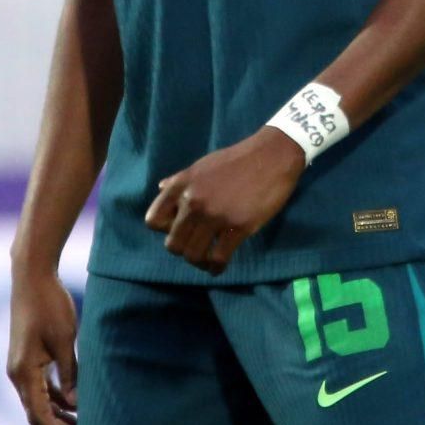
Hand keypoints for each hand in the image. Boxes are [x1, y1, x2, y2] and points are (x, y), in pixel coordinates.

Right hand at [6, 260, 80, 424]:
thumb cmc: (50, 305)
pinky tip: (73, 406)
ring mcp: (20, 367)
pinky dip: (55, 400)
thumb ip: (69, 374)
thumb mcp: (64, 341)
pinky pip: (40, 387)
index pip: (40, 415)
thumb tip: (74, 404)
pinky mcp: (27, 359)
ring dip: (57, 417)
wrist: (32, 277)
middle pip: (37, 414)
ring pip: (38, 402)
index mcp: (24, 373)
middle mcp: (17, 374)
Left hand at [144, 130, 306, 275]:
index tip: (179, 229)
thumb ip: (180, 180)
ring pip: (193, 255)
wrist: (271, 156)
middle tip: (197, 248)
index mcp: (181, 185)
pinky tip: (220, 266)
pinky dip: (216, 268)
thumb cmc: (237, 160)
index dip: (164, 230)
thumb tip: (160, 188)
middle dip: (184, 250)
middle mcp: (193, 201)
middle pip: (173, 245)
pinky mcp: (237, 227)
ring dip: (200, 262)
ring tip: (208, 260)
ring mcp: (214, 215)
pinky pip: (218, 258)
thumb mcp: (202, 166)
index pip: (153, 221)